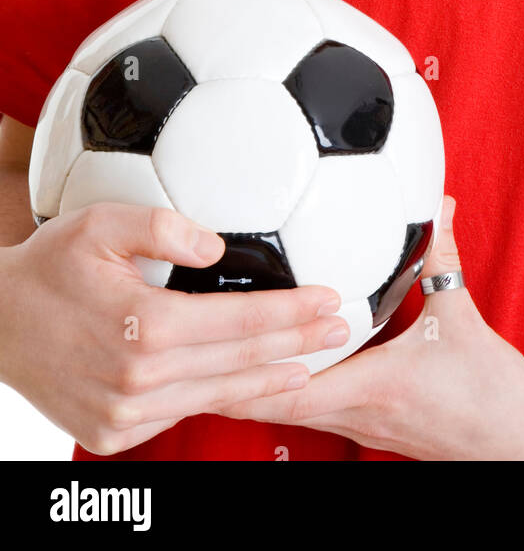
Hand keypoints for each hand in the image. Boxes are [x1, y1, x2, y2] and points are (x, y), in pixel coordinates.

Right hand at [0, 202, 348, 454]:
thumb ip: (164, 227)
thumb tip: (218, 247)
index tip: (329, 300)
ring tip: (307, 362)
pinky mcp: (115, 432)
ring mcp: (126, 414)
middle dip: (298, 345)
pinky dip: (220, 395)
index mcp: (146, 328)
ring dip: (268, 378)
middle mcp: (140, 380)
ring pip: (216, 394)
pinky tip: (248, 380)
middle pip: (241, 363)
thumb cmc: (50, 265)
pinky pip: (181, 410)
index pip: (241, 322)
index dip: (291, 313)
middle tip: (339, 330)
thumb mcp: (101, 223)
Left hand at [217, 197, 523, 459]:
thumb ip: (443, 255)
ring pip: (285, 410)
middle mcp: (353, 411)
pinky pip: (314, 409)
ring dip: (249, 385)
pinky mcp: (372, 426)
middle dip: (223, 378)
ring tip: (211, 352)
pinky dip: (286, 388)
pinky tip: (278, 365)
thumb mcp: (463, 314)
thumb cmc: (493, 392)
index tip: (203, 336)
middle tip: (183, 344)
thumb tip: (439, 202)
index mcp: (369, 386)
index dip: (239, 366)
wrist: (523, 449)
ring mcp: (359, 425)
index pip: (285, 384)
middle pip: (268, 401)